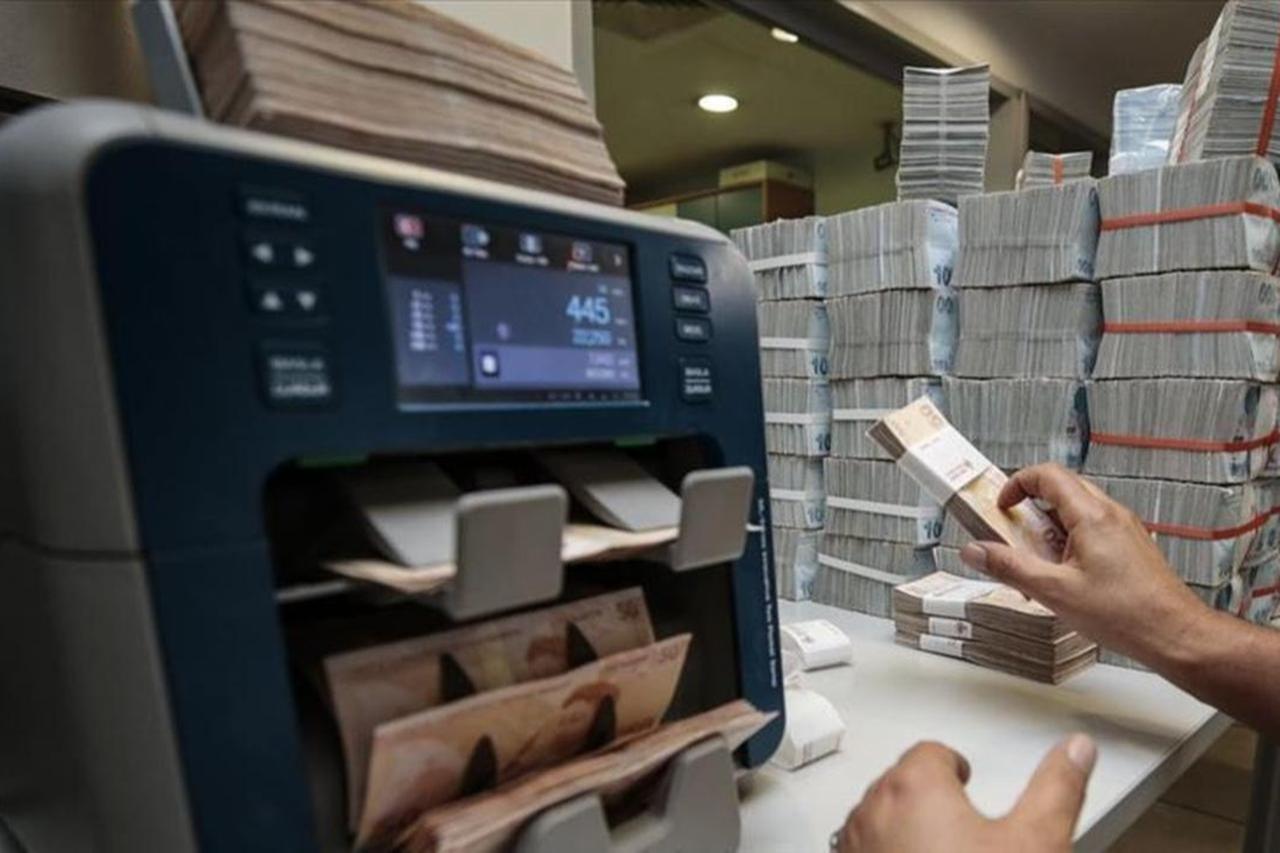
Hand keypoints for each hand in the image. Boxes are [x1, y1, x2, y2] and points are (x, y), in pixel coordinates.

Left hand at [836, 736, 1095, 852]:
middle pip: (900, 783)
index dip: (953, 766)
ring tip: (940, 852)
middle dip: (928, 797)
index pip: (929, 753)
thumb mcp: (1034, 843)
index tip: (964, 780)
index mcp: (914, 788)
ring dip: (902, 828)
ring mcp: (855, 847)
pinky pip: (862, 850)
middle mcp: (873, 811)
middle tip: (960, 824)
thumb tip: (1077, 749)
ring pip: (876, 819)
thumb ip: (1056, 789)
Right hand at [959, 463, 1210, 667]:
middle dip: (1031, 509)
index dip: (1017, 484)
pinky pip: (1092, 531)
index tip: (1002, 507)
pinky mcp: (1131, 547)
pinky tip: (1065, 578)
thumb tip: (976, 551)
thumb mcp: (1054, 592)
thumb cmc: (1128, 614)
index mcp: (1092, 516)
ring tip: (1039, 564)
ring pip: (1077, 511)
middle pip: (1061, 490)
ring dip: (1050, 529)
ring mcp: (1124, 530)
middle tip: (1014, 535)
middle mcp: (1111, 515)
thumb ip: (1010, 568)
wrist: (1175, 635)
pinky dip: (1070, 543)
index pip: (1047, 475)